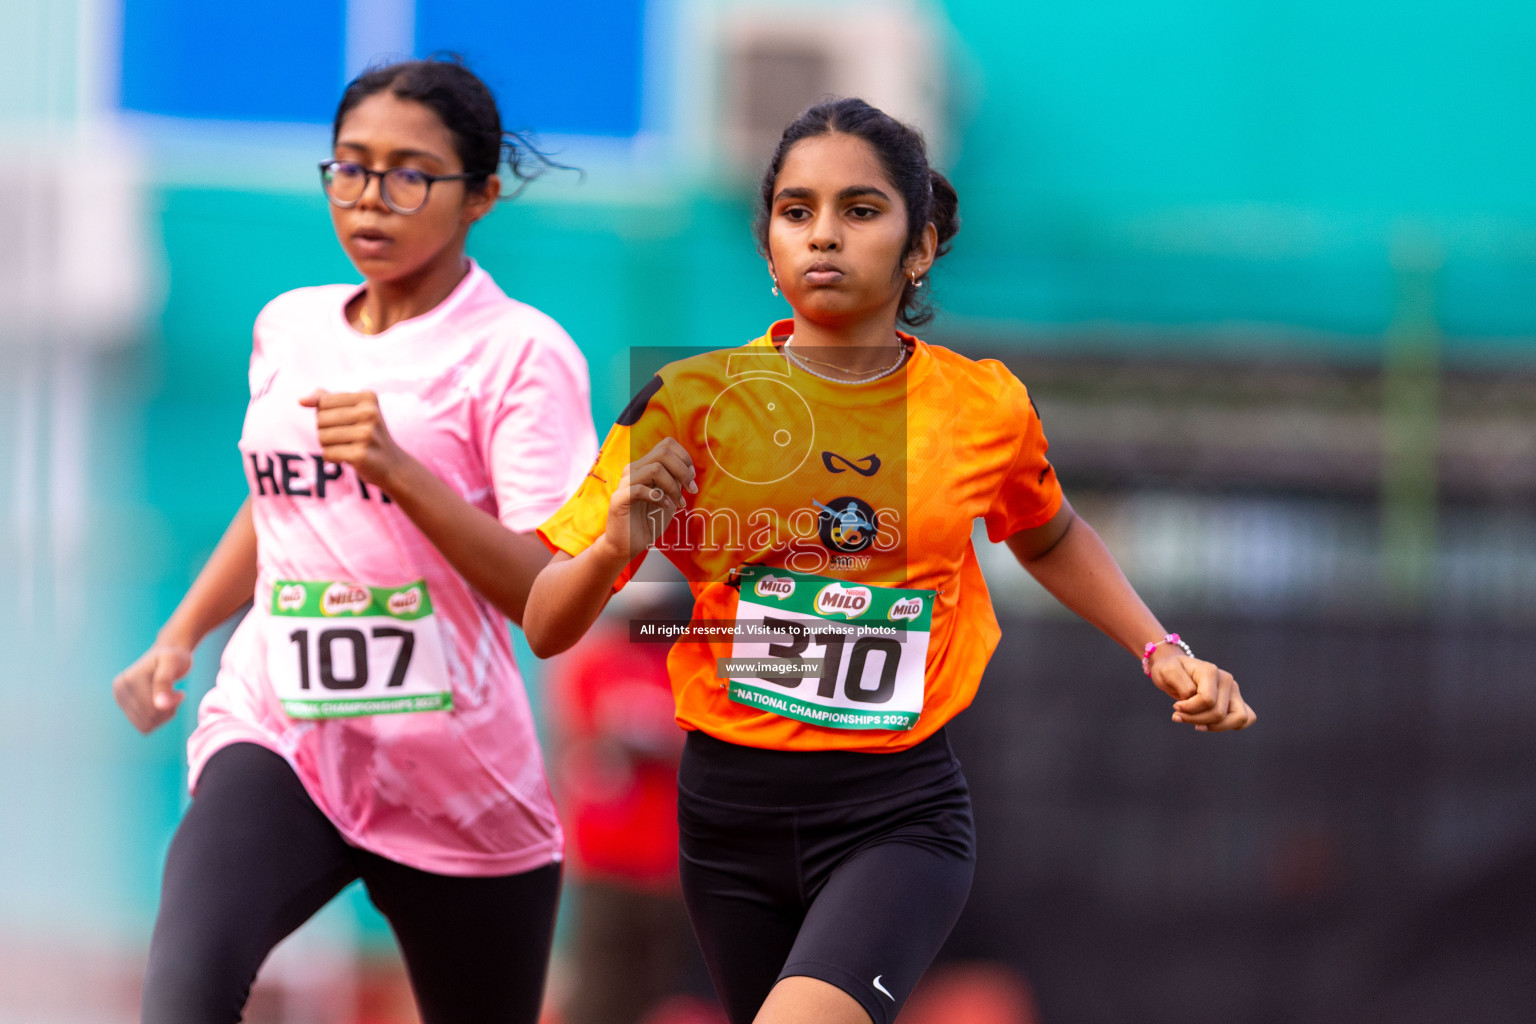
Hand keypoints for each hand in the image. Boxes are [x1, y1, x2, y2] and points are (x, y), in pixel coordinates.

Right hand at [113, 644, 192, 733]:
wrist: (168, 655)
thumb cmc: (173, 658)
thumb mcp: (173, 663)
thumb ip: (164, 682)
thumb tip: (159, 705)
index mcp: (127, 681)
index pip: (151, 710)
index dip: (171, 704)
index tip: (181, 693)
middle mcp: (119, 691)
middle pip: (148, 719)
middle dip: (168, 710)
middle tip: (176, 695)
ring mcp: (121, 701)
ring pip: (146, 725)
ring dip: (164, 715)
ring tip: (170, 698)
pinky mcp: (127, 709)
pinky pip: (144, 727)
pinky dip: (158, 719)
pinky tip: (163, 704)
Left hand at [300, 390, 406, 487]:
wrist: (392, 465)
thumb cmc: (367, 434)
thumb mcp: (352, 410)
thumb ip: (326, 399)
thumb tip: (301, 400)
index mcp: (368, 397)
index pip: (323, 401)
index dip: (326, 414)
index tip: (347, 422)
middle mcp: (370, 413)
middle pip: (320, 419)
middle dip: (326, 430)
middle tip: (347, 437)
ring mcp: (367, 435)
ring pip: (322, 437)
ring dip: (328, 445)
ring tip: (348, 447)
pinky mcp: (361, 455)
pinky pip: (327, 453)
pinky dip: (332, 458)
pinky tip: (349, 458)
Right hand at [598, 438, 696, 560]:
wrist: (628, 544)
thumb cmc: (649, 520)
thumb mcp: (669, 497)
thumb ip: (676, 481)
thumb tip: (689, 470)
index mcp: (644, 466)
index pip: (666, 445)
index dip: (684, 457)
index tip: (691, 478)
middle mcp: (633, 470)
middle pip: (663, 453)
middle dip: (683, 471)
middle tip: (691, 490)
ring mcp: (625, 483)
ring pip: (655, 469)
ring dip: (673, 487)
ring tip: (679, 503)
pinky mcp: (619, 499)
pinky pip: (639, 489)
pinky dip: (658, 497)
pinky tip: (665, 506)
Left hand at [1147, 648, 1255, 731]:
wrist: (1176, 670)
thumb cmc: (1170, 671)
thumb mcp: (1166, 672)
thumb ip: (1180, 683)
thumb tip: (1194, 697)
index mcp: (1210, 671)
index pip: (1208, 700)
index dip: (1190, 709)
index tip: (1176, 707)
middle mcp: (1227, 680)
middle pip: (1219, 713)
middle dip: (1196, 720)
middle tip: (1179, 716)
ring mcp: (1234, 690)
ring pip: (1238, 719)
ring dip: (1214, 726)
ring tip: (1196, 724)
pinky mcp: (1236, 701)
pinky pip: (1247, 719)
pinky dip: (1231, 726)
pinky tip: (1210, 724)